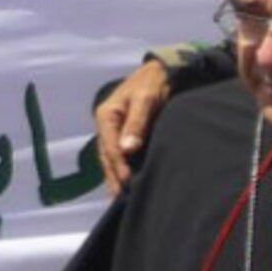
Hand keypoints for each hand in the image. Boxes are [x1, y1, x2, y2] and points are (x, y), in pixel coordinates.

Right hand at [94, 60, 171, 192]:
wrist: (165, 71)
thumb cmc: (154, 82)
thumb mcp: (146, 99)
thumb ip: (137, 123)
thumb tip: (128, 149)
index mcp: (106, 115)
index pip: (110, 147)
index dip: (119, 166)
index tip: (128, 182)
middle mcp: (107, 126)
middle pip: (108, 157)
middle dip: (115, 178)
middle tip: (123, 199)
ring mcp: (116, 132)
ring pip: (113, 160)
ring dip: (117, 178)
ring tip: (125, 199)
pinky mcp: (127, 136)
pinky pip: (122, 157)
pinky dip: (125, 170)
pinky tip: (130, 185)